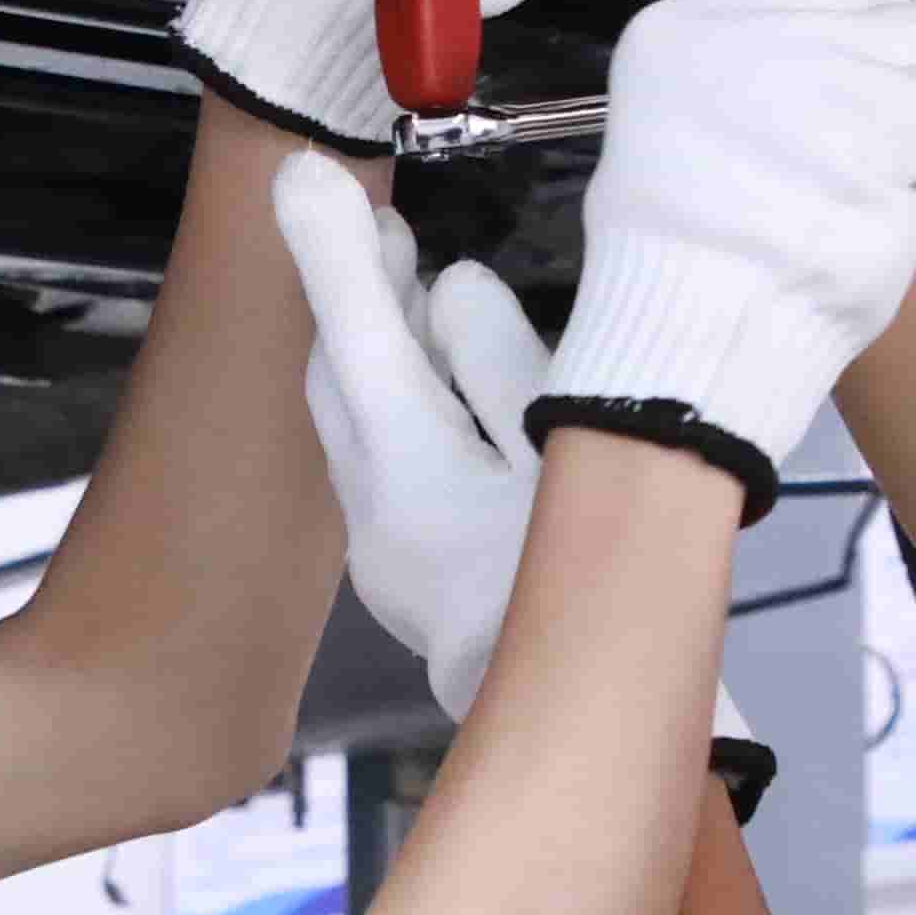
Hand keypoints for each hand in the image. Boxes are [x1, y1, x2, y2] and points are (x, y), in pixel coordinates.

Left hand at [273, 156, 756, 760]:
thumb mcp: (578, 457)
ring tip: (418, 295)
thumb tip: (453, 290)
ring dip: (382, 357)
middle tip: (382, 232)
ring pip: (358, 426)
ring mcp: (386, 561)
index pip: (356, 342)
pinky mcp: (407, 586)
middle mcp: (381, 522)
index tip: (301, 172)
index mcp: (418, 486)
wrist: (607, 742)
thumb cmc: (614, 594)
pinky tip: (449, 399)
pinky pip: (387, 470)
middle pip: (340, 381)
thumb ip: (506, 368)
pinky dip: (405, 415)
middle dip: (356, 301)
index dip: (331, 252)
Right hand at [541, 0, 915, 504]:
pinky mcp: (888, 120)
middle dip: (900, 71)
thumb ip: (740, 84)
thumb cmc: (675, 256)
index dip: (850, 23)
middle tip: (905, 134)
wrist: (693, 328)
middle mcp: (753, 29)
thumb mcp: (674, 132)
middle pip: (876, 13)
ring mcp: (825, 68)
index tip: (868, 71)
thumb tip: (824, 73)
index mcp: (684, 26)